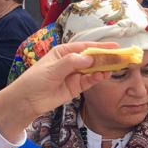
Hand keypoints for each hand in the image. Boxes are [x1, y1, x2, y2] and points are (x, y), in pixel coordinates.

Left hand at [0, 41, 117, 137]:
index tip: (114, 45)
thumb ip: (71, 62)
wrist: (27, 101)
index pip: (85, 47)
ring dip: (104, 68)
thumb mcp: (53, 68)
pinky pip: (89, 81)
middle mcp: (71, 62)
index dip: (100, 46)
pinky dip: (97, 78)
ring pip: (93, 69)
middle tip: (120, 57)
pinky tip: (103, 76)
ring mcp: (74, 75)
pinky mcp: (76, 87)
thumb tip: (90, 58)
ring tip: (115, 67)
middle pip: (92, 58)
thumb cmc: (35, 80)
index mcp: (64, 52)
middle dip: (105, 57)